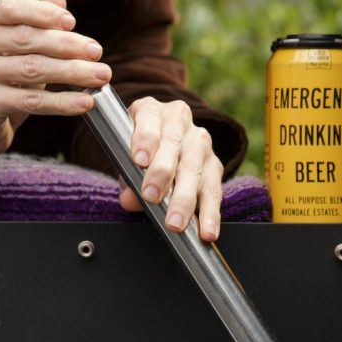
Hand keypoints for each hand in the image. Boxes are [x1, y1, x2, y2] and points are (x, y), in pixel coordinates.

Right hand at [0, 0, 111, 161]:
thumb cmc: (0, 83)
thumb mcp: (16, 50)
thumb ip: (36, 23)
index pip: (11, 8)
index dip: (43, 12)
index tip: (72, 22)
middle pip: (26, 39)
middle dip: (68, 45)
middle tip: (97, 52)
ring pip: (32, 69)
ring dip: (72, 72)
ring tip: (100, 76)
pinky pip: (31, 100)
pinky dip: (62, 102)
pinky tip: (84, 102)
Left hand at [119, 97, 223, 241]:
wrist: (163, 143)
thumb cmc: (140, 150)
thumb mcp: (127, 158)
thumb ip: (127, 177)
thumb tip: (129, 200)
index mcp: (152, 110)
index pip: (149, 119)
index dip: (145, 139)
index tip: (138, 160)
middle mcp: (179, 121)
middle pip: (173, 145)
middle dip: (162, 173)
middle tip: (151, 197)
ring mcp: (200, 142)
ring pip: (194, 169)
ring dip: (184, 199)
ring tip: (176, 222)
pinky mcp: (215, 165)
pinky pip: (214, 190)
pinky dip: (210, 213)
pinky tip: (206, 230)